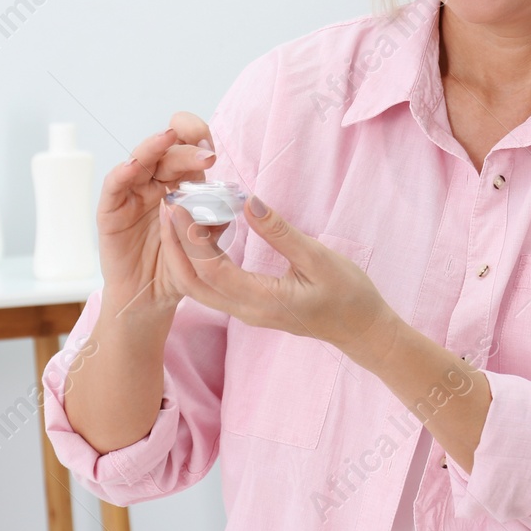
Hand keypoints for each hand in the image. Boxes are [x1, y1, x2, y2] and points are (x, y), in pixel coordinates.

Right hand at [94, 111, 217, 319]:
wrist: (150, 298)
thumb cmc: (177, 268)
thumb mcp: (203, 247)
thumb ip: (215, 225)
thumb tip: (234, 205)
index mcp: (180, 185)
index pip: (188, 150)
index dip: (198, 139)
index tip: (213, 147)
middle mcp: (156, 184)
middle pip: (167, 153)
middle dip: (186, 147)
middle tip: (206, 154)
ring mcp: (132, 194)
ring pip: (140, 160)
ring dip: (154, 147)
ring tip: (168, 138)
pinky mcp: (111, 211)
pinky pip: (114, 186)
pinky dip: (122, 172)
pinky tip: (134, 165)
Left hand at [158, 194, 399, 362]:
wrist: (361, 328)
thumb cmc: (348, 294)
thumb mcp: (319, 258)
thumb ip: (280, 232)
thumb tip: (248, 202)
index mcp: (263, 302)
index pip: (213, 272)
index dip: (192, 240)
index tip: (181, 207)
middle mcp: (246, 311)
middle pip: (194, 284)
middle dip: (175, 246)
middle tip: (169, 206)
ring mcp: (246, 311)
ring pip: (199, 287)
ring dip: (183, 253)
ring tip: (178, 215)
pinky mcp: (248, 305)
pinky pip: (212, 285)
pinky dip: (199, 259)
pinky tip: (202, 231)